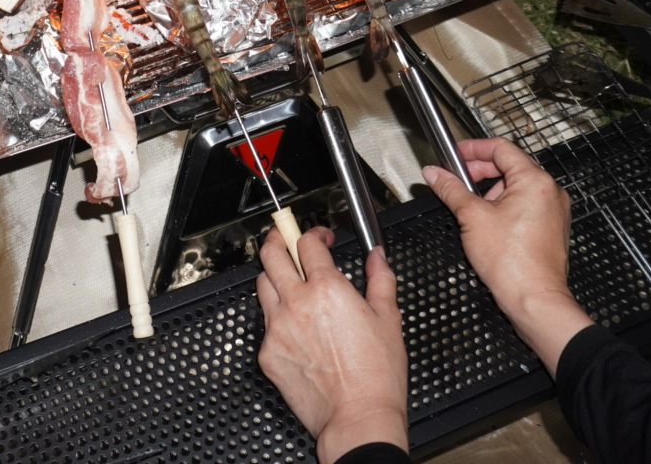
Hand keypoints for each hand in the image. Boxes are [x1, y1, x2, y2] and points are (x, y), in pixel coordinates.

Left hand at [256, 226, 407, 462]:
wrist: (357, 417)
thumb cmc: (376, 376)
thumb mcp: (389, 319)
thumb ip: (380, 280)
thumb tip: (378, 258)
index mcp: (327, 289)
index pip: (307, 243)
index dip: (314, 233)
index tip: (320, 237)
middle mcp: (296, 303)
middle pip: (270, 254)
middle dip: (278, 238)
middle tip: (287, 240)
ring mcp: (277, 327)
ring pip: (261, 286)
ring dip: (274, 276)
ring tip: (288, 281)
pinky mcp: (268, 352)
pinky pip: (264, 324)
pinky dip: (276, 317)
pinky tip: (295, 327)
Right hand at [423, 138, 592, 372]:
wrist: (534, 300)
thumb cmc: (513, 264)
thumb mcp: (471, 218)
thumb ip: (451, 189)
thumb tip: (435, 174)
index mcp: (535, 181)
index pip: (501, 148)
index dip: (473, 149)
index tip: (455, 155)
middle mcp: (550, 192)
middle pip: (509, 166)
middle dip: (479, 172)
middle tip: (456, 180)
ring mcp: (553, 211)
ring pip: (515, 188)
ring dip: (490, 192)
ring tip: (470, 209)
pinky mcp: (550, 228)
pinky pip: (524, 206)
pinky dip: (503, 207)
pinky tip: (486, 224)